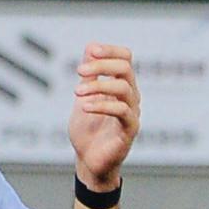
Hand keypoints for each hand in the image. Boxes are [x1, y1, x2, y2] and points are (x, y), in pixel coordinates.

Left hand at [70, 44, 138, 189]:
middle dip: (101, 65)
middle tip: (78, 71)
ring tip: (77, 92)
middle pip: (125, 68)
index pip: (125, 59)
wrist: (89, 162)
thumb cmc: (88, 132)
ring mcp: (132, 113)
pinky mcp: (130, 130)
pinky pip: (121, 111)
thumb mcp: (84, 96)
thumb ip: (89, 75)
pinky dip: (101, 105)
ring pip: (124, 88)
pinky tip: (84, 107)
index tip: (91, 51)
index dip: (110, 51)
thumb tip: (91, 46)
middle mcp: (131, 97)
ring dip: (98, 86)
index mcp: (121, 87)